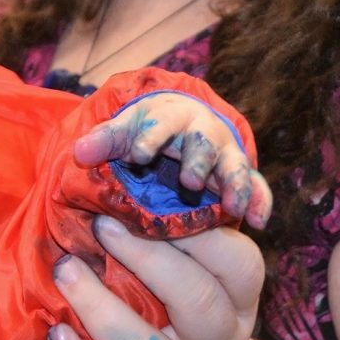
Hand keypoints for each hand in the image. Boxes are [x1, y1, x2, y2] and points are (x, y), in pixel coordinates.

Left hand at [49, 215, 262, 339]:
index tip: (148, 201)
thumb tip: (126, 165)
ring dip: (100, 309)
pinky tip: (54, 333)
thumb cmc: (184, 301)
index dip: (196, 231)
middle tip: (99, 224)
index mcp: (238, 298)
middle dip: (146, 259)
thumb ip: (180, 224)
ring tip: (64, 268)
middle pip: (196, 302)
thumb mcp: (203, 268)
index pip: (236, 261)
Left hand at [73, 91, 271, 228]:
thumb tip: (79, 152)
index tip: (137, 154)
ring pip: (233, 166)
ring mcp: (224, 155)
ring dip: (234, 184)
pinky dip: (259, 201)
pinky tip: (259, 221)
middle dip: (197, 160)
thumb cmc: (149, 129)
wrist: (185, 121)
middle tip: (188, 180)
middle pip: (202, 143)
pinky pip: (257, 187)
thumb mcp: (126, 129)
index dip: (150, 138)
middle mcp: (202, 133)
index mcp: (171, 117)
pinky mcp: (240, 176)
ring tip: (232, 206)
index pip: (160, 124)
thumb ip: (105, 140)